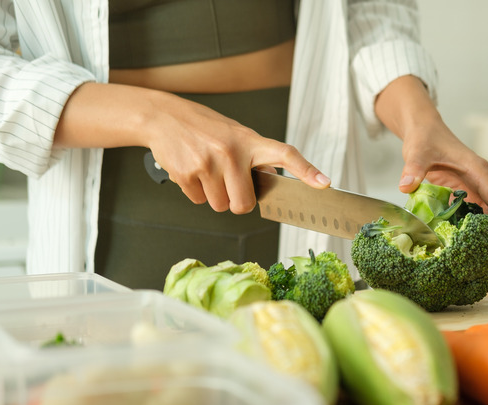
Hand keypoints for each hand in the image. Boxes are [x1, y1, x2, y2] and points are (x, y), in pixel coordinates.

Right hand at [54, 83, 330, 213]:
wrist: (164, 117)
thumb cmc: (205, 128)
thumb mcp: (236, 135)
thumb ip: (255, 158)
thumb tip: (275, 183)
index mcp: (250, 141)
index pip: (285, 154)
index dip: (305, 170)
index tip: (323, 183)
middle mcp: (231, 151)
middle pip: (243, 204)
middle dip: (236, 202)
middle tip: (228, 184)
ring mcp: (208, 163)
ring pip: (219, 205)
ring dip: (213, 196)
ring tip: (206, 171)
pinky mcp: (186, 173)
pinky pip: (198, 201)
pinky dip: (195, 192)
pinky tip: (191, 170)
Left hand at [374, 76, 487, 259]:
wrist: (422, 128)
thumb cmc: (425, 137)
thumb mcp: (417, 151)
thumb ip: (414, 168)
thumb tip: (405, 185)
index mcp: (478, 172)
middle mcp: (480, 181)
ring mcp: (472, 187)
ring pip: (487, 215)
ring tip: (484, 260)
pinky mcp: (462, 192)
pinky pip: (472, 213)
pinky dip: (472, 229)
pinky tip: (466, 245)